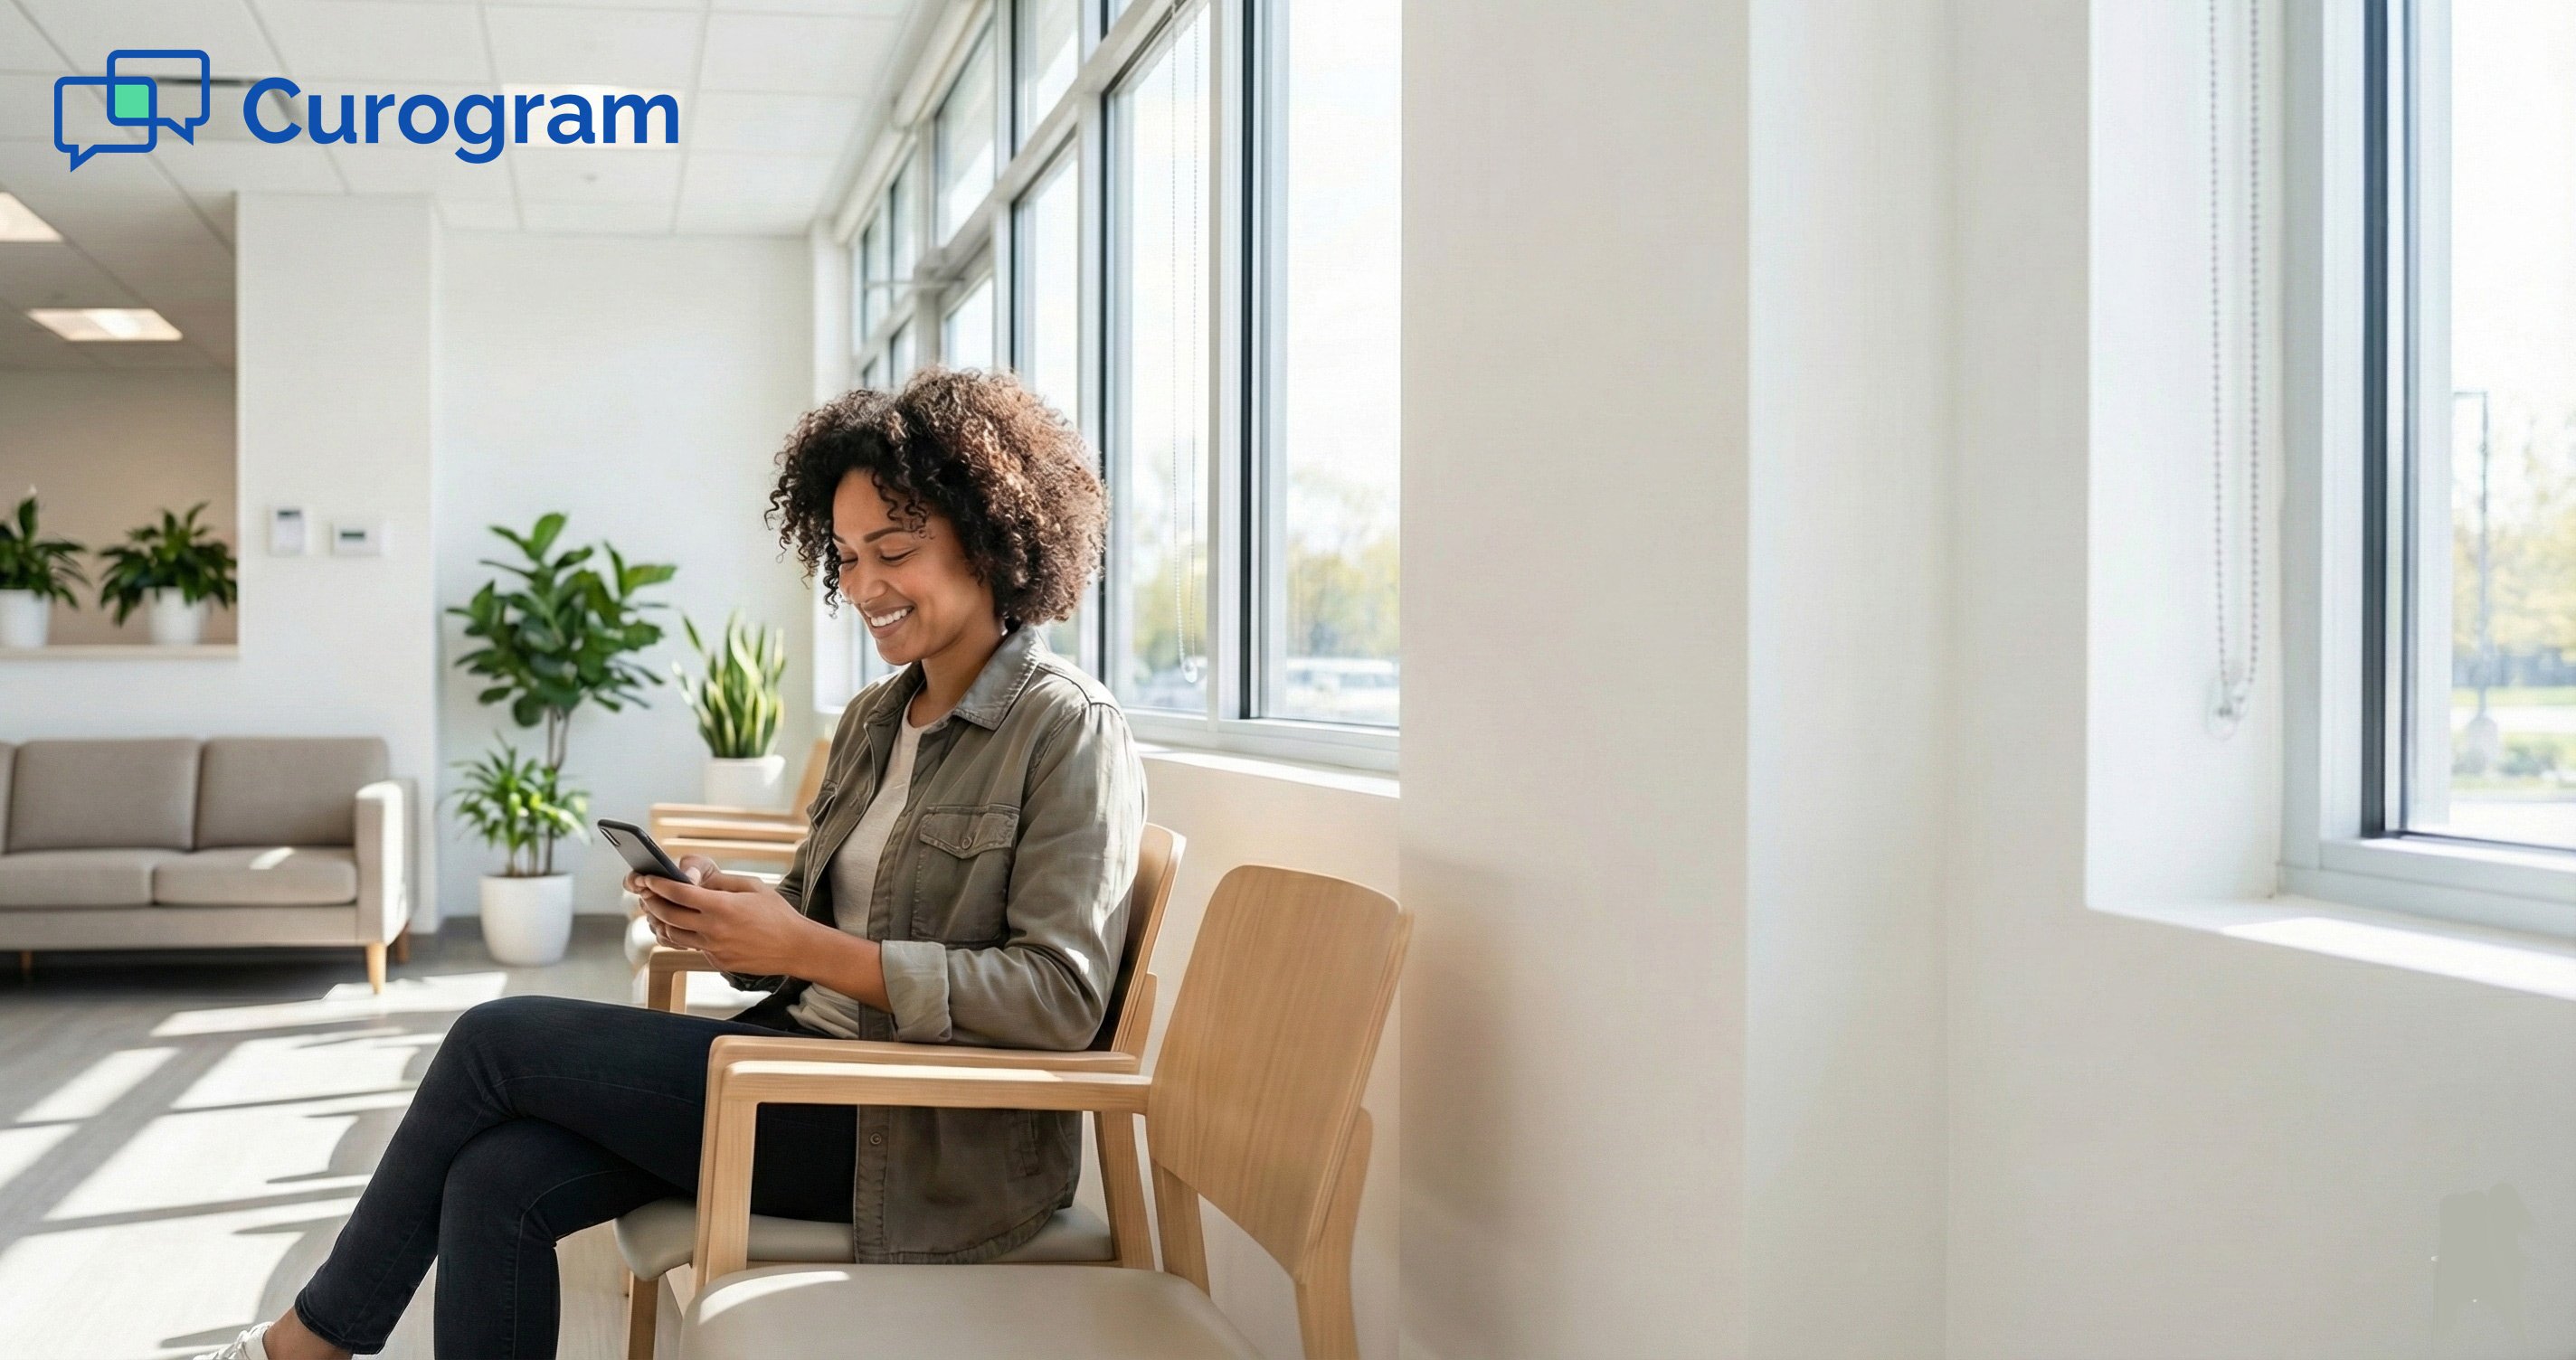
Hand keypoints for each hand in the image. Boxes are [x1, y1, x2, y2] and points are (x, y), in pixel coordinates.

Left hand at [626, 854, 815, 975]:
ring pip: (674, 936)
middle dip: (652, 903)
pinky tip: (684, 927)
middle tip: (647, 895)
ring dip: (662, 922)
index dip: (659, 884)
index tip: (648, 879)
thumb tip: (695, 880)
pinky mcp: (717, 962)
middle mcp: (714, 929)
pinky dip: (683, 936)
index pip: (679, 893)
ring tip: (659, 912)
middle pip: (669, 915)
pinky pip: (692, 947)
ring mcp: (714, 949)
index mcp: (722, 906)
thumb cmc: (777, 914)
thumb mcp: (752, 887)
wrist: (795, 947)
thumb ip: (721, 882)